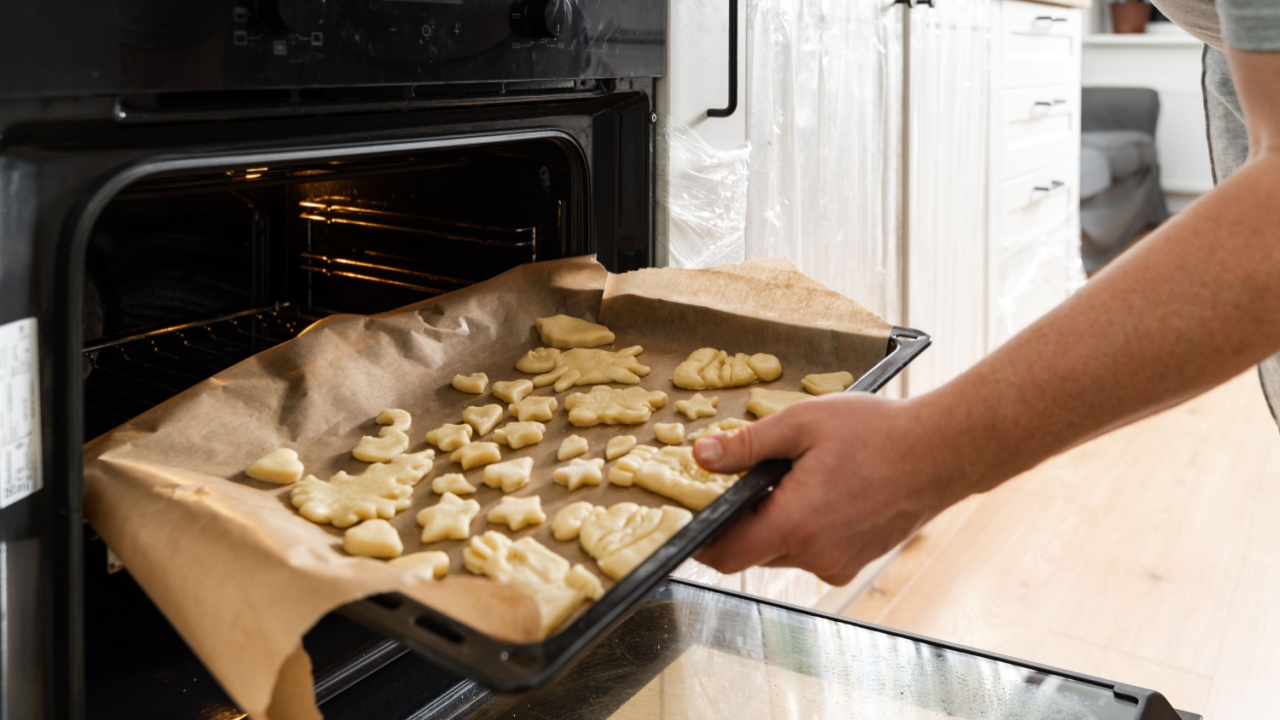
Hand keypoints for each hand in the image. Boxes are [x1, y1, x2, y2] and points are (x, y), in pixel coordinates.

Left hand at [692, 392, 970, 585]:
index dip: (701, 541)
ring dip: (777, 523)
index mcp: (794, 523)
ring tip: (798, 478)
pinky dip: (806, 529)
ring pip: (783, 552)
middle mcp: (814, 555)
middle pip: (752, 552)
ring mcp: (837, 564)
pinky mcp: (855, 562)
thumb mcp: (802, 424)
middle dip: (743, 521)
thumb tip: (701, 456)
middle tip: (751, 480)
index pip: (725, 555)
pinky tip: (826, 493)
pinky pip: (813, 552)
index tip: (691, 522)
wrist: (941, 451)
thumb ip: (746, 445)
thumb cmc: (876, 432)